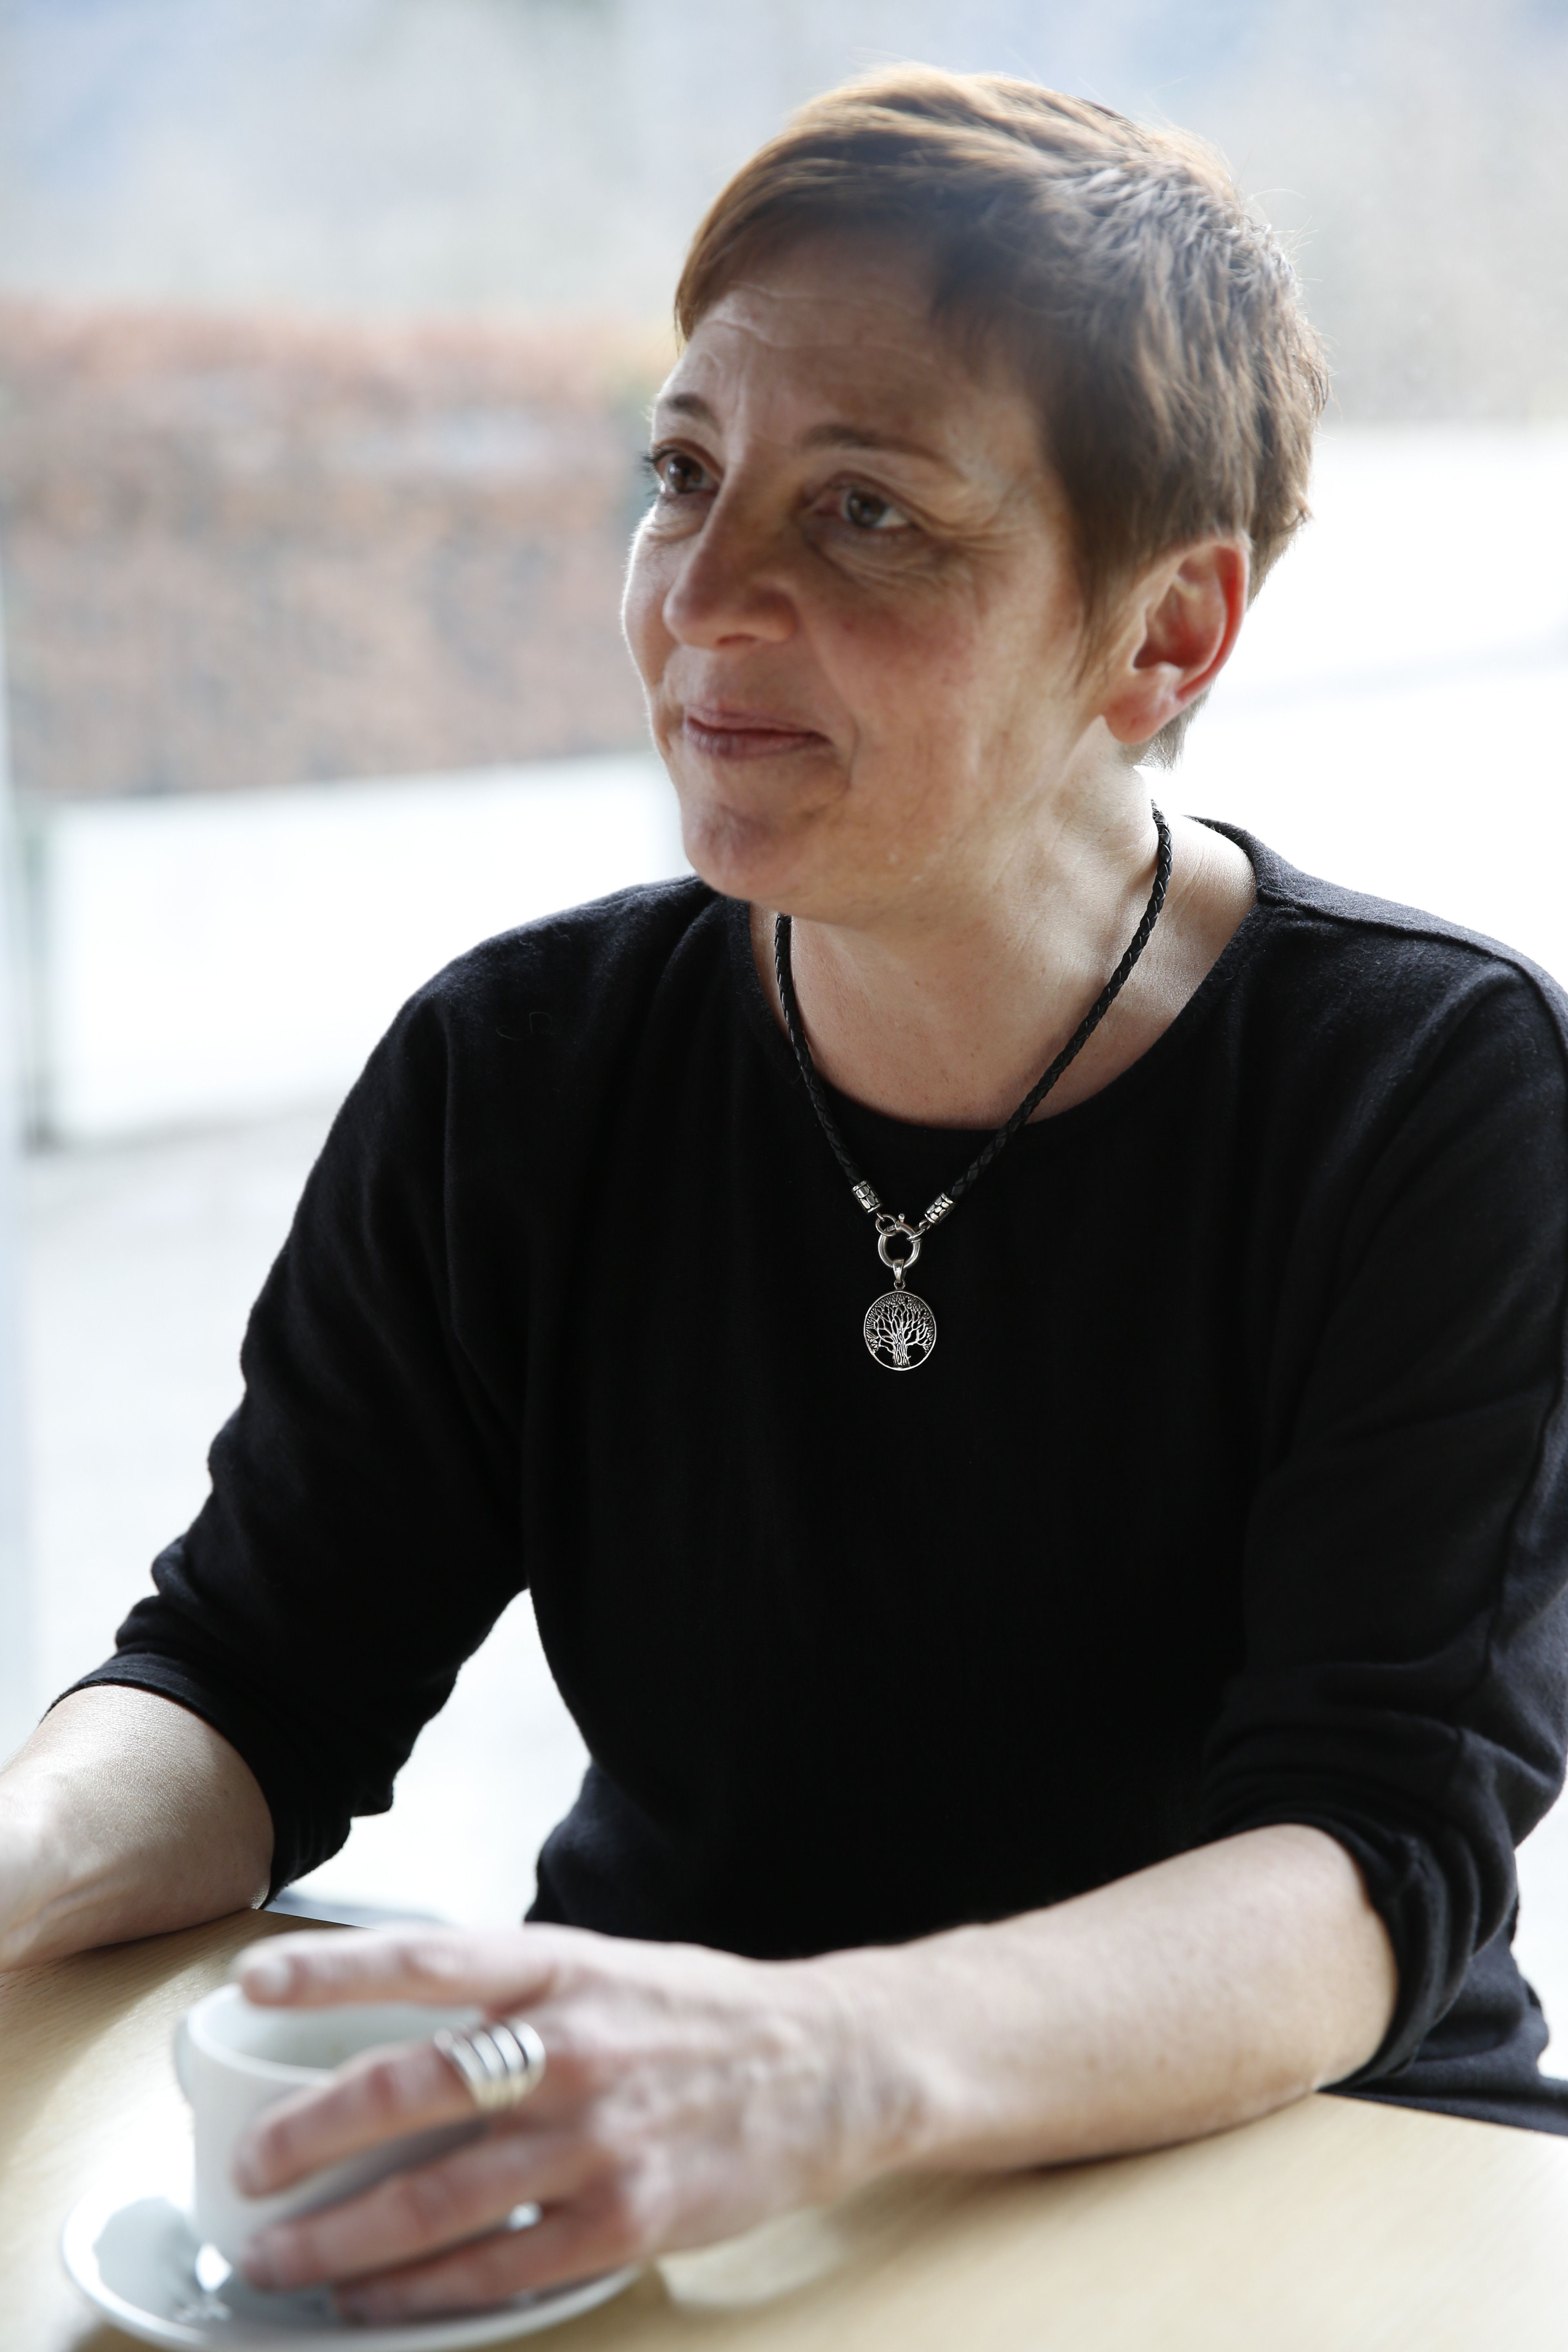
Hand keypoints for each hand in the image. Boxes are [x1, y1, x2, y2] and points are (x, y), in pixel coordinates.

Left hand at [229, 1923, 895, 2323]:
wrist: (827, 2065)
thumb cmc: (697, 2015)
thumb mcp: (601, 1968)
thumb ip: (507, 1995)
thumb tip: (390, 2029)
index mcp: (559, 1967)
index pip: (423, 1957)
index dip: (330, 1969)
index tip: (251, 1985)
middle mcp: (569, 2047)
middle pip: (408, 2088)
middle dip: (306, 2136)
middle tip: (247, 2167)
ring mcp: (595, 2139)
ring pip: (432, 2199)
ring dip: (337, 2236)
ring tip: (276, 2254)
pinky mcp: (622, 2218)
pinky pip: (493, 2266)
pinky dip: (414, 2290)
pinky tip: (367, 2298)